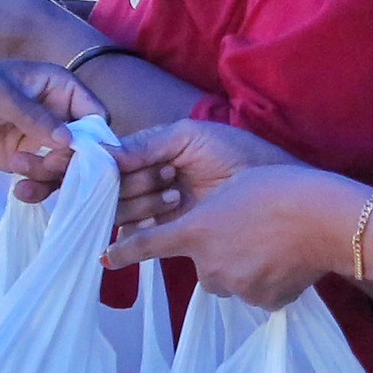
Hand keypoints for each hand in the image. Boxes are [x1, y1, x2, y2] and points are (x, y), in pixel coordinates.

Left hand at [0, 59, 99, 189]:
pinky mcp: (23, 160)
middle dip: (70, 161)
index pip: (94, 112)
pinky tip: (21, 190)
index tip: (88, 157)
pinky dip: (37, 187)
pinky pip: (43, 178)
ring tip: (21, 170)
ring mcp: (40, 139)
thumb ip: (36, 117)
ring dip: (50, 175)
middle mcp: (55, 113)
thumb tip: (70, 141)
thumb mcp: (1, 95)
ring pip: (65, 166)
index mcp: (58, 86)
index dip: (96, 136)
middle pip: (84, 145)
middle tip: (47, 166)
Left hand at [107, 159, 371, 309]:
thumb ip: (210, 215)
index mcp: (197, 231)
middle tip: (248, 234)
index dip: (124, 252)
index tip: (105, 259)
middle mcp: (209, 264)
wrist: (324, 219)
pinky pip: (258, 295)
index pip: (149, 245)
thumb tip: (204, 239)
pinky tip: (287, 262)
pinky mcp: (263, 302)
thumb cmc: (281, 189)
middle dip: (219, 256)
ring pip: (231, 281)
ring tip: (272, 246)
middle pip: (203, 267)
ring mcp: (236, 286)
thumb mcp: (236, 187)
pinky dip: (268, 283)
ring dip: (244, 269)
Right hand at [108, 117, 301, 235]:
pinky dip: (140, 233)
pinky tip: (156, 224)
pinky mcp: (171, 231)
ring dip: (144, 205)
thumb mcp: (189, 137)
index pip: (114, 161)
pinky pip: (140, 236)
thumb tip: (103, 153)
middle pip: (115, 189)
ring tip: (176, 196)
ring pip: (124, 211)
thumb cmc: (235, 153)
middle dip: (137, 185)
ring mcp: (158, 206)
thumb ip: (147, 144)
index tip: (129, 166)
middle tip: (168, 180)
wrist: (270, 186)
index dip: (115, 166)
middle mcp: (149, 179)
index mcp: (151, 151)